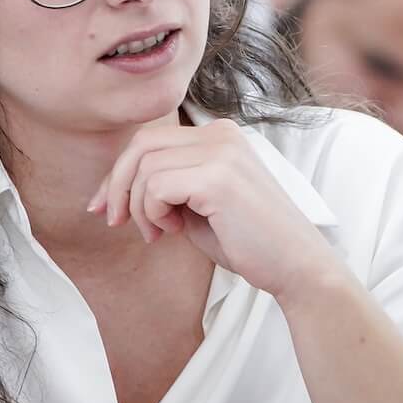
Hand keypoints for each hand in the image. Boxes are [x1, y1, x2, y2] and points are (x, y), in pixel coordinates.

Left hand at [87, 118, 337, 297]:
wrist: (296, 267)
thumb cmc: (249, 241)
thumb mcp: (199, 204)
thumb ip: (168, 185)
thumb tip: (115, 187)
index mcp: (220, 135)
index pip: (151, 139)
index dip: (119, 173)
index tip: (106, 207)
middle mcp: (222, 135)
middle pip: (141, 145)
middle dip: (117, 185)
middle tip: (116, 221)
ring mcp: (222, 152)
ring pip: (144, 168)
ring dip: (140, 207)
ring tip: (160, 233)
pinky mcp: (218, 177)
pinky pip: (156, 186)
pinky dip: (153, 212)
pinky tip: (174, 232)